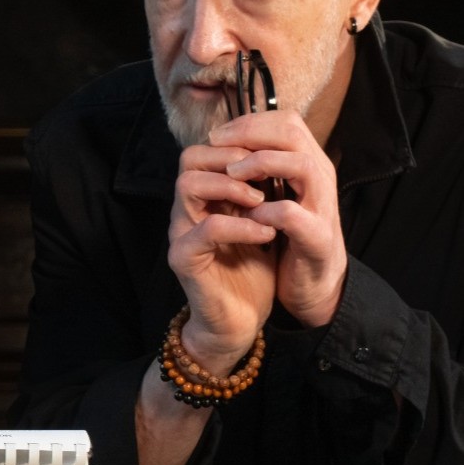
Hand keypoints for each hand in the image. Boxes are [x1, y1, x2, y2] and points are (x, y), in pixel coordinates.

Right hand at [168, 132, 278, 369]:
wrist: (241, 321)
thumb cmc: (252, 271)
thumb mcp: (263, 220)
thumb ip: (262, 189)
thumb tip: (283, 153)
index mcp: (205, 197)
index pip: (207, 148)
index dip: (239, 143)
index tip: (273, 158)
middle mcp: (187, 209)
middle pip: (189, 157)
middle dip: (232, 158)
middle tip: (264, 175)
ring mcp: (181, 232)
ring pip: (188, 184)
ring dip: (231, 187)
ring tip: (263, 201)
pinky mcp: (184, 258)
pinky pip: (207, 228)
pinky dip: (241, 226)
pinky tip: (265, 233)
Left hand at [211, 109, 346, 327]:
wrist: (313, 284)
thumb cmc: (288, 235)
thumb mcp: (275, 194)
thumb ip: (261, 169)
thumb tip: (223, 142)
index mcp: (308, 165)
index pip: (287, 122)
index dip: (250, 122)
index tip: (219, 134)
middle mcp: (320, 179)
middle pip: (294, 133)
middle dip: (251, 133)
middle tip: (219, 144)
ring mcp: (322, 207)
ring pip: (301, 165)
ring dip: (261, 164)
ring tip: (232, 173)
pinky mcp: (317, 238)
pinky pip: (292, 215)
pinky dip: (266, 211)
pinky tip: (247, 214)